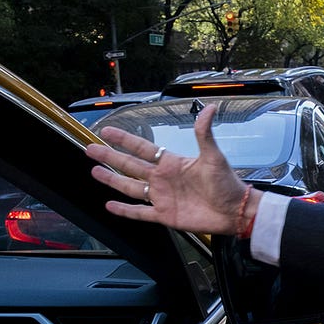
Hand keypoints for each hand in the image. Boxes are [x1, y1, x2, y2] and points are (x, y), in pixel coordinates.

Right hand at [85, 103, 259, 234]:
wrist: (234, 211)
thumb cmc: (226, 183)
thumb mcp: (214, 156)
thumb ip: (205, 133)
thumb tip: (210, 107)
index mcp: (171, 163)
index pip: (142, 148)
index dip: (124, 140)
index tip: (106, 131)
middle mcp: (162, 179)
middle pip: (129, 166)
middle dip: (109, 157)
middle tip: (89, 149)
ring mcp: (161, 197)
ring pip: (130, 187)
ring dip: (112, 180)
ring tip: (94, 172)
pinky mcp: (164, 215)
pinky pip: (140, 213)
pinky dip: (124, 210)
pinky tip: (110, 205)